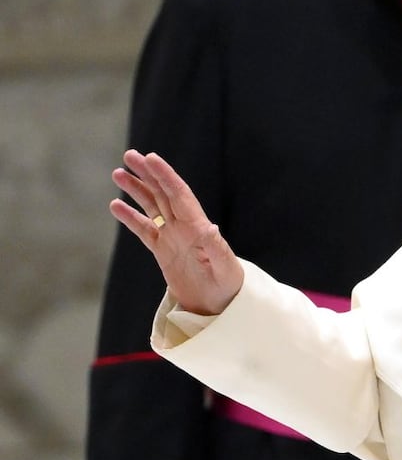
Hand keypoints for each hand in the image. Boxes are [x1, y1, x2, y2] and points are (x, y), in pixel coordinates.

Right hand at [109, 149, 242, 315]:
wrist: (219, 305)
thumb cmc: (227, 286)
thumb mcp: (224, 268)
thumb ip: (216, 248)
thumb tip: (210, 227)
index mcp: (197, 226)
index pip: (179, 194)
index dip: (165, 175)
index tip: (151, 158)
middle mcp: (184, 227)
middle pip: (163, 193)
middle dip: (148, 174)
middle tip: (130, 155)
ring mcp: (172, 237)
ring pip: (152, 207)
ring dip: (136, 190)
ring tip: (118, 173)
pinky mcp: (163, 251)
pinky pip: (144, 230)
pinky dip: (130, 217)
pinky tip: (116, 205)